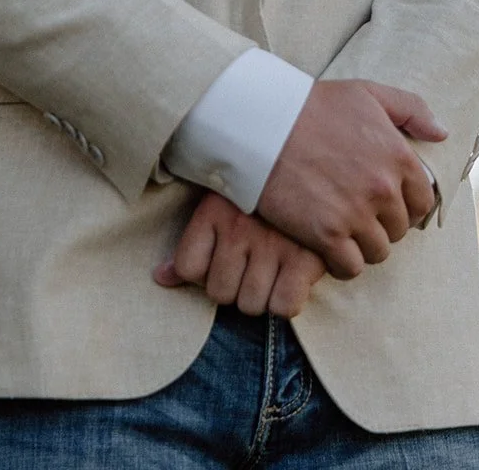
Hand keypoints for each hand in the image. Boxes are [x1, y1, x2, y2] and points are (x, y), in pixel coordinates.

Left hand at [153, 191, 325, 317]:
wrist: (317, 171)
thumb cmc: (263, 197)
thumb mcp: (222, 207)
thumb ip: (192, 247)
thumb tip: (160, 279)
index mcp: (214, 210)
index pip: (188, 268)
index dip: (203, 273)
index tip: (222, 259)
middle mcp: (238, 228)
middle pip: (219, 293)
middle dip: (235, 286)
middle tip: (253, 264)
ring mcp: (271, 245)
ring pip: (250, 305)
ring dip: (261, 295)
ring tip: (273, 269)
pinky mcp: (304, 259)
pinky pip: (284, 307)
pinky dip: (287, 300)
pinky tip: (292, 277)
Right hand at [257, 79, 446, 281]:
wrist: (264, 122)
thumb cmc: (314, 105)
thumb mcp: (367, 93)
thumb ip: (411, 109)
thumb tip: (441, 133)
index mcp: (398, 157)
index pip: (423, 201)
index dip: (406, 204)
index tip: (386, 202)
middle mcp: (382, 189)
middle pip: (400, 229)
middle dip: (383, 222)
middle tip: (360, 213)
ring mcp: (355, 214)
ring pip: (378, 251)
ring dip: (364, 244)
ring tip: (345, 230)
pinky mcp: (325, 235)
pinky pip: (350, 267)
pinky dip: (343, 262)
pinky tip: (330, 246)